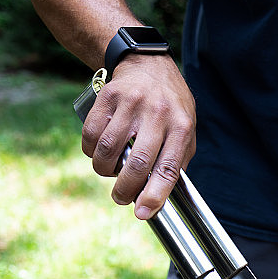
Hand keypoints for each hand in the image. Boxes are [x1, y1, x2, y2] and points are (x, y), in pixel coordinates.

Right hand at [81, 54, 196, 218]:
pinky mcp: (108, 97)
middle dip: (125, 189)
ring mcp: (132, 103)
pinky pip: (91, 134)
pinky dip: (90, 151)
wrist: (148, 65)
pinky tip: (98, 153)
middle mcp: (158, 114)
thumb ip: (178, 160)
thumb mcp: (186, 129)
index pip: (168, 168)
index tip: (143, 213)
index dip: (155, 194)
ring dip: (104, 170)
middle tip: (121, 199)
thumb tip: (163, 195)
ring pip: (108, 150)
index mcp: (181, 126)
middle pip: (137, 162)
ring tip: (110, 172)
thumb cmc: (171, 106)